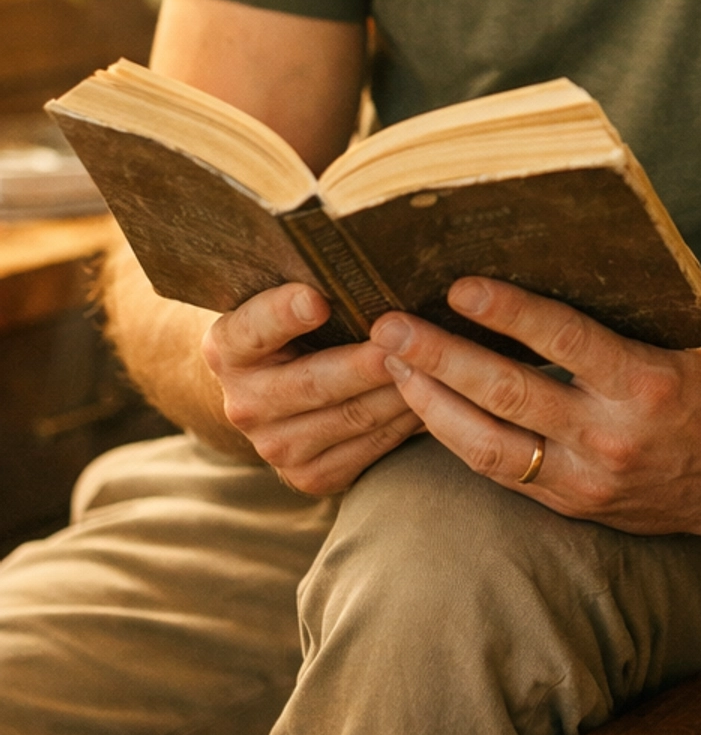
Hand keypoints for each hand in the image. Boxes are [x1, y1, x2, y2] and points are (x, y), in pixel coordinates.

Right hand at [202, 284, 421, 494]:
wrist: (274, 391)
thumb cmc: (295, 326)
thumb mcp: (285, 299)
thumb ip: (311, 285)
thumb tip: (364, 257)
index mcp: (227, 348)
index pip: (254, 327)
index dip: (284, 313)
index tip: (318, 299)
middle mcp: (243, 403)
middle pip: (315, 382)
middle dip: (368, 361)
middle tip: (409, 340)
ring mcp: (275, 447)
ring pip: (353, 417)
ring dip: (401, 390)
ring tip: (439, 364)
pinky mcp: (310, 476)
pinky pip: (370, 448)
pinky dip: (406, 422)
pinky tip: (436, 396)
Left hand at [372, 279, 700, 542]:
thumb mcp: (695, 342)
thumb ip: (636, 311)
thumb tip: (573, 250)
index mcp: (648, 382)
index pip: (565, 341)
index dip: (509, 313)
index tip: (460, 286)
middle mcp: (613, 436)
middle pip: (508, 394)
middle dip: (440, 357)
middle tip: (389, 326)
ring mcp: (589, 478)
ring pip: (489, 444)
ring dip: (431, 402)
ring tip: (391, 365)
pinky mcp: (575, 505)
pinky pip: (501, 473)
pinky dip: (457, 438)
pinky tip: (425, 408)